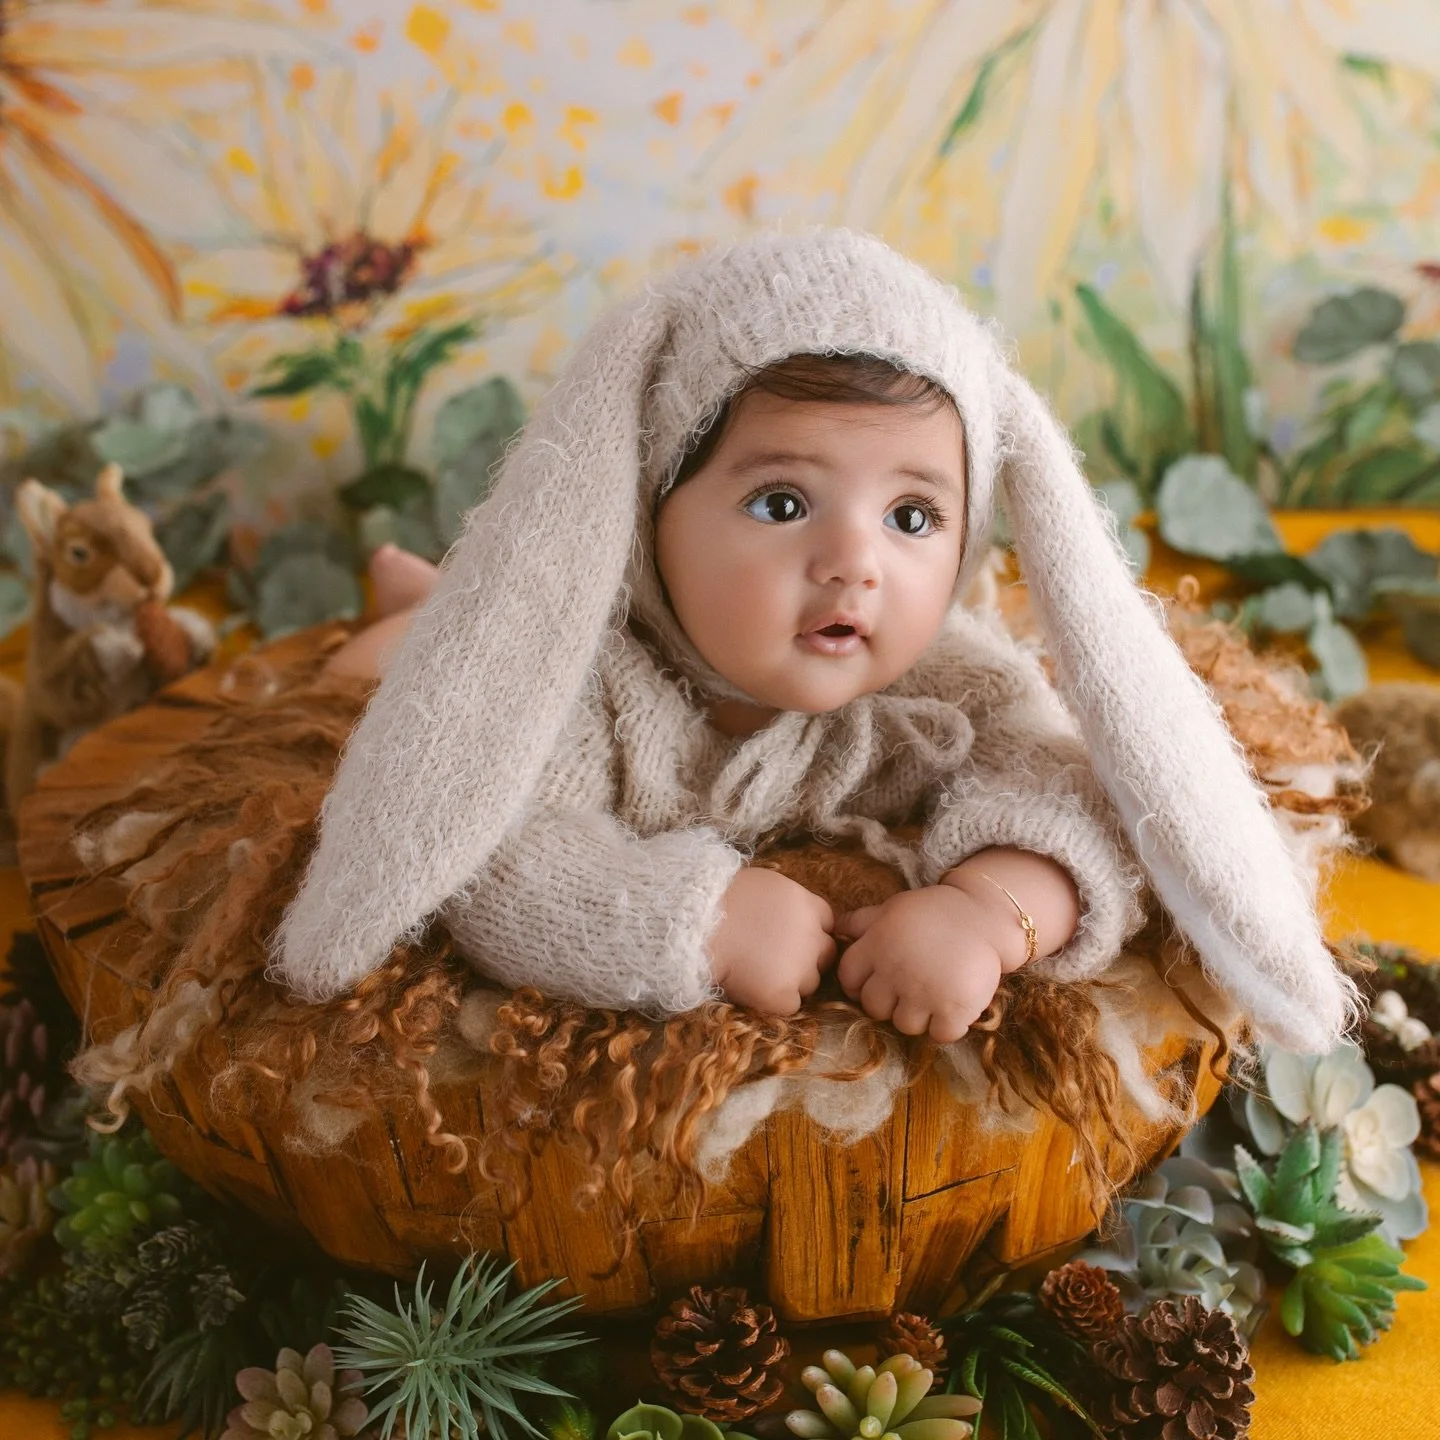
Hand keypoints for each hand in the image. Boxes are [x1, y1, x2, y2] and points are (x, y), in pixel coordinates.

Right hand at [709, 866, 836, 1014]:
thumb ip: (785, 902)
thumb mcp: (763, 885)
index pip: (827, 923)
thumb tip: (783, 914)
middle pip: (826, 954)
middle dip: (808, 958)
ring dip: (791, 981)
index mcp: (808, 906)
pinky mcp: (783, 996)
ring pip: (810, 983)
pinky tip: (752, 988)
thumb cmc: (720, 898)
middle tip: (774, 958)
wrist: (697, 926)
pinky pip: (789, 1006)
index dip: (810, 931)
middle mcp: (812, 938)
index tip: (789, 935)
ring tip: (757, 972)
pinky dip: (774, 1001)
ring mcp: (801, 969)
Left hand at [836, 885, 1004, 1042]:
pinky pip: (939, 1035)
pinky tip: (952, 1008)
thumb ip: (861, 921)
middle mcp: (894, 972)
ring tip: (933, 995)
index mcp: (875, 947)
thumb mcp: (892, 907)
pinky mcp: (954, 1009)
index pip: (849, 981)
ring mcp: (924, 993)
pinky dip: (946, 1027)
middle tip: (910, 989)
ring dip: (918, 1016)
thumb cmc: (934, 911)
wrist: (985, 916)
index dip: (860, 985)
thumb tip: (834, 928)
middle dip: (889, 1003)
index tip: (879, 981)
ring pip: (905, 1025)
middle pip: (874, 1009)